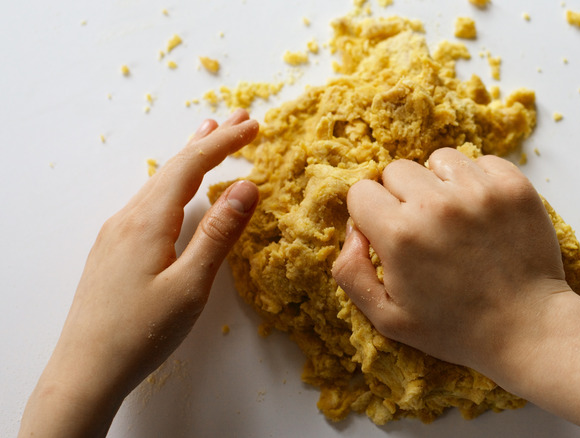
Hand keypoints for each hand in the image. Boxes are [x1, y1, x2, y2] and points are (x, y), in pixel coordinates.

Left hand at [20, 109, 258, 436]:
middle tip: (239, 118)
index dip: (223, 143)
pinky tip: (177, 187)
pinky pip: (148, 200)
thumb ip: (218, 234)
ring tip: (209, 135)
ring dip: (189, 158)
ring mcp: (116, 232)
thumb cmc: (142, 331)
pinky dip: (172, 182)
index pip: (191, 166)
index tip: (253, 126)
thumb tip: (247, 187)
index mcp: (148, 221)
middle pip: (173, 167)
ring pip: (158, 182)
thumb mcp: (190, 285)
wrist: (85, 369)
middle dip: (209, 140)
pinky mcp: (113, 248)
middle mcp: (128, 218)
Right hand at [332, 147, 571, 376]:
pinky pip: (481, 161)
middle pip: (397, 170)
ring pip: (438, 160)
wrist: (527, 328)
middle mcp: (437, 205)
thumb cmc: (456, 329)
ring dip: (439, 183)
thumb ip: (351, 273)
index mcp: (400, 236)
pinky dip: (477, 181)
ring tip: (454, 217)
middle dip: (402, 197)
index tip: (389, 236)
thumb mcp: (388, 317)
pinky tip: (482, 213)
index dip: (370, 215)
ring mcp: (480, 192)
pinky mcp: (514, 187)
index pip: (361, 192)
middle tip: (424, 230)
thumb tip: (353, 231)